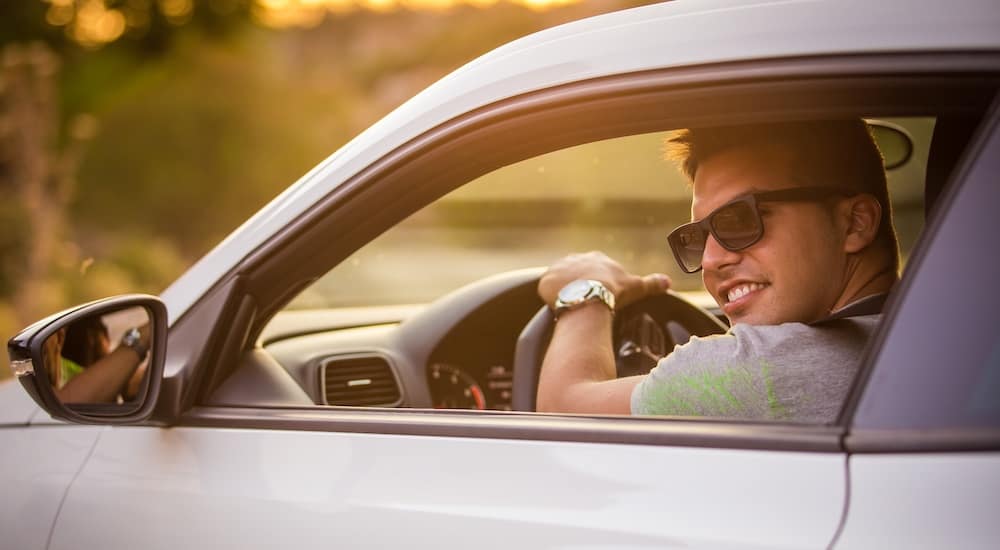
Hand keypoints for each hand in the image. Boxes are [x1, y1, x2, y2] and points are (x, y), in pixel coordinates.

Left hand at [538, 251, 670, 309]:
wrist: (590, 298)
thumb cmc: (614, 291)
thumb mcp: (636, 287)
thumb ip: (652, 283)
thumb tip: (668, 281)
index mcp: (596, 258)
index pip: (594, 270)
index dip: (597, 284)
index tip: (599, 296)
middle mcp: (575, 258)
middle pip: (576, 274)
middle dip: (579, 287)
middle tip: (585, 304)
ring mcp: (558, 269)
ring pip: (560, 282)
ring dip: (564, 292)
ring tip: (572, 308)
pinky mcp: (545, 281)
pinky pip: (546, 290)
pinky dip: (551, 298)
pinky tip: (559, 308)